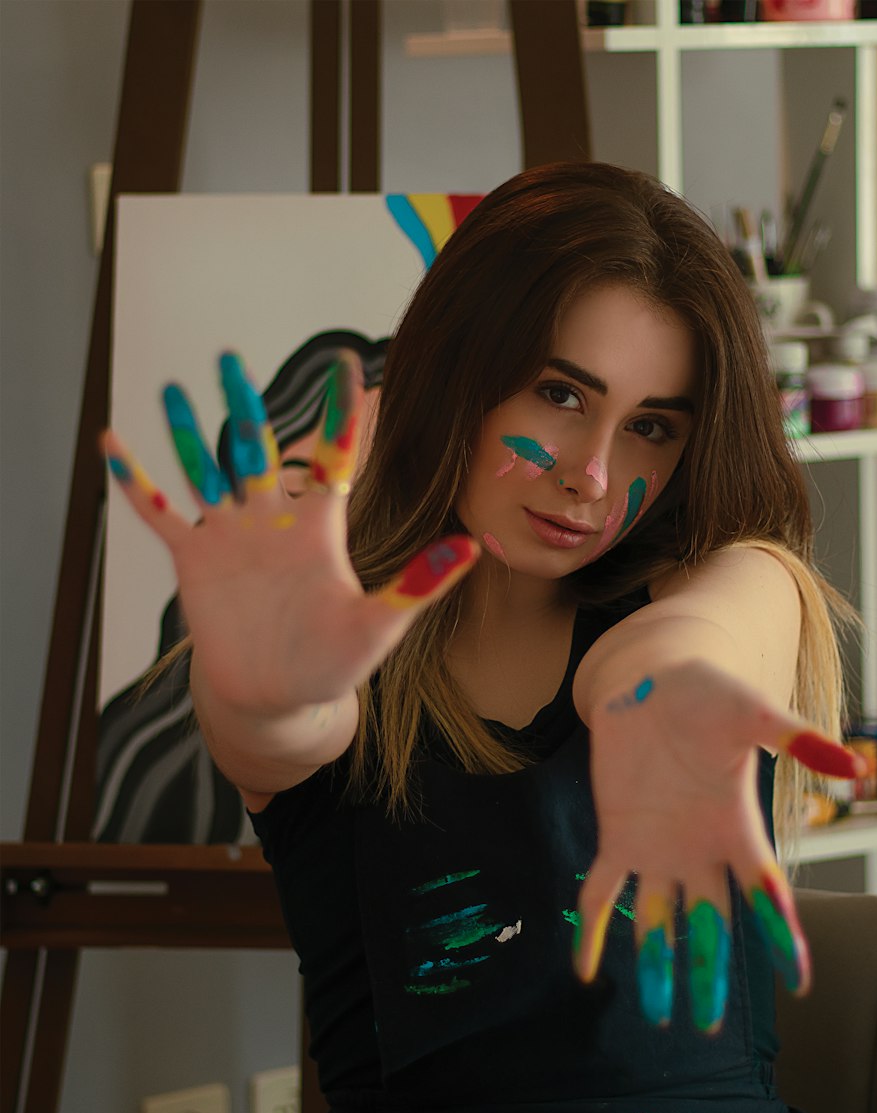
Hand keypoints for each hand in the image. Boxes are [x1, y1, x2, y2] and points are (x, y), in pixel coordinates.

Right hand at [103, 352, 477, 715]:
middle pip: (257, 450)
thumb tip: (471, 548)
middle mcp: (273, 521)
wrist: (280, 697)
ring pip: (206, 470)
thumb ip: (417, 586)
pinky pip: (160, 512)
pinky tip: (113, 445)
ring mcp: (230, 537)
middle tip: (230, 360)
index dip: (340, 413)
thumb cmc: (332, 664)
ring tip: (175, 388)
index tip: (348, 365)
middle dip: (244, 407)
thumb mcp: (378, 627)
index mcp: (319, 528)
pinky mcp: (194, 560)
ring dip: (188, 432)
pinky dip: (137, 482)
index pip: (333, 457)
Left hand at [576, 659, 861, 1031]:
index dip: (781, 937)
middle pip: (709, 923)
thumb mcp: (754, 714)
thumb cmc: (710, 696)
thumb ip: (797, 740)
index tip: (797, 984)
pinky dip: (592, 930)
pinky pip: (601, 893)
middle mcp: (699, 850)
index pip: (766, 894)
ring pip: (657, 920)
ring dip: (656, 965)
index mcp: (738, 829)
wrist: (653, 683)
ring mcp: (657, 848)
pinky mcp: (617, 837)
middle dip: (709, 973)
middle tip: (709, 1026)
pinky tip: (583, 968)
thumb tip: (853, 766)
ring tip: (658, 1016)